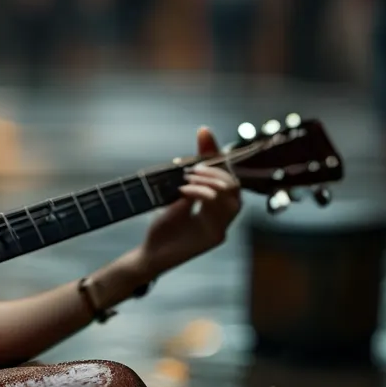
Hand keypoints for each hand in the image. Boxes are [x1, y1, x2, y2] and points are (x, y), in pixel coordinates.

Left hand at [140, 127, 241, 277]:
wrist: (150, 253)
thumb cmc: (163, 227)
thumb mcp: (175, 196)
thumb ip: (189, 178)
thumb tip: (195, 155)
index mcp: (215, 204)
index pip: (226, 174)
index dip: (217, 153)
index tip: (203, 133)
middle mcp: (223, 215)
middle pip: (235, 185)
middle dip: (214, 171)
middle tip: (191, 170)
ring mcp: (221, 227)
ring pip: (232, 197)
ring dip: (209, 182)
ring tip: (187, 181)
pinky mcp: (214, 236)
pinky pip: (218, 211)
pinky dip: (201, 194)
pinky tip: (184, 192)